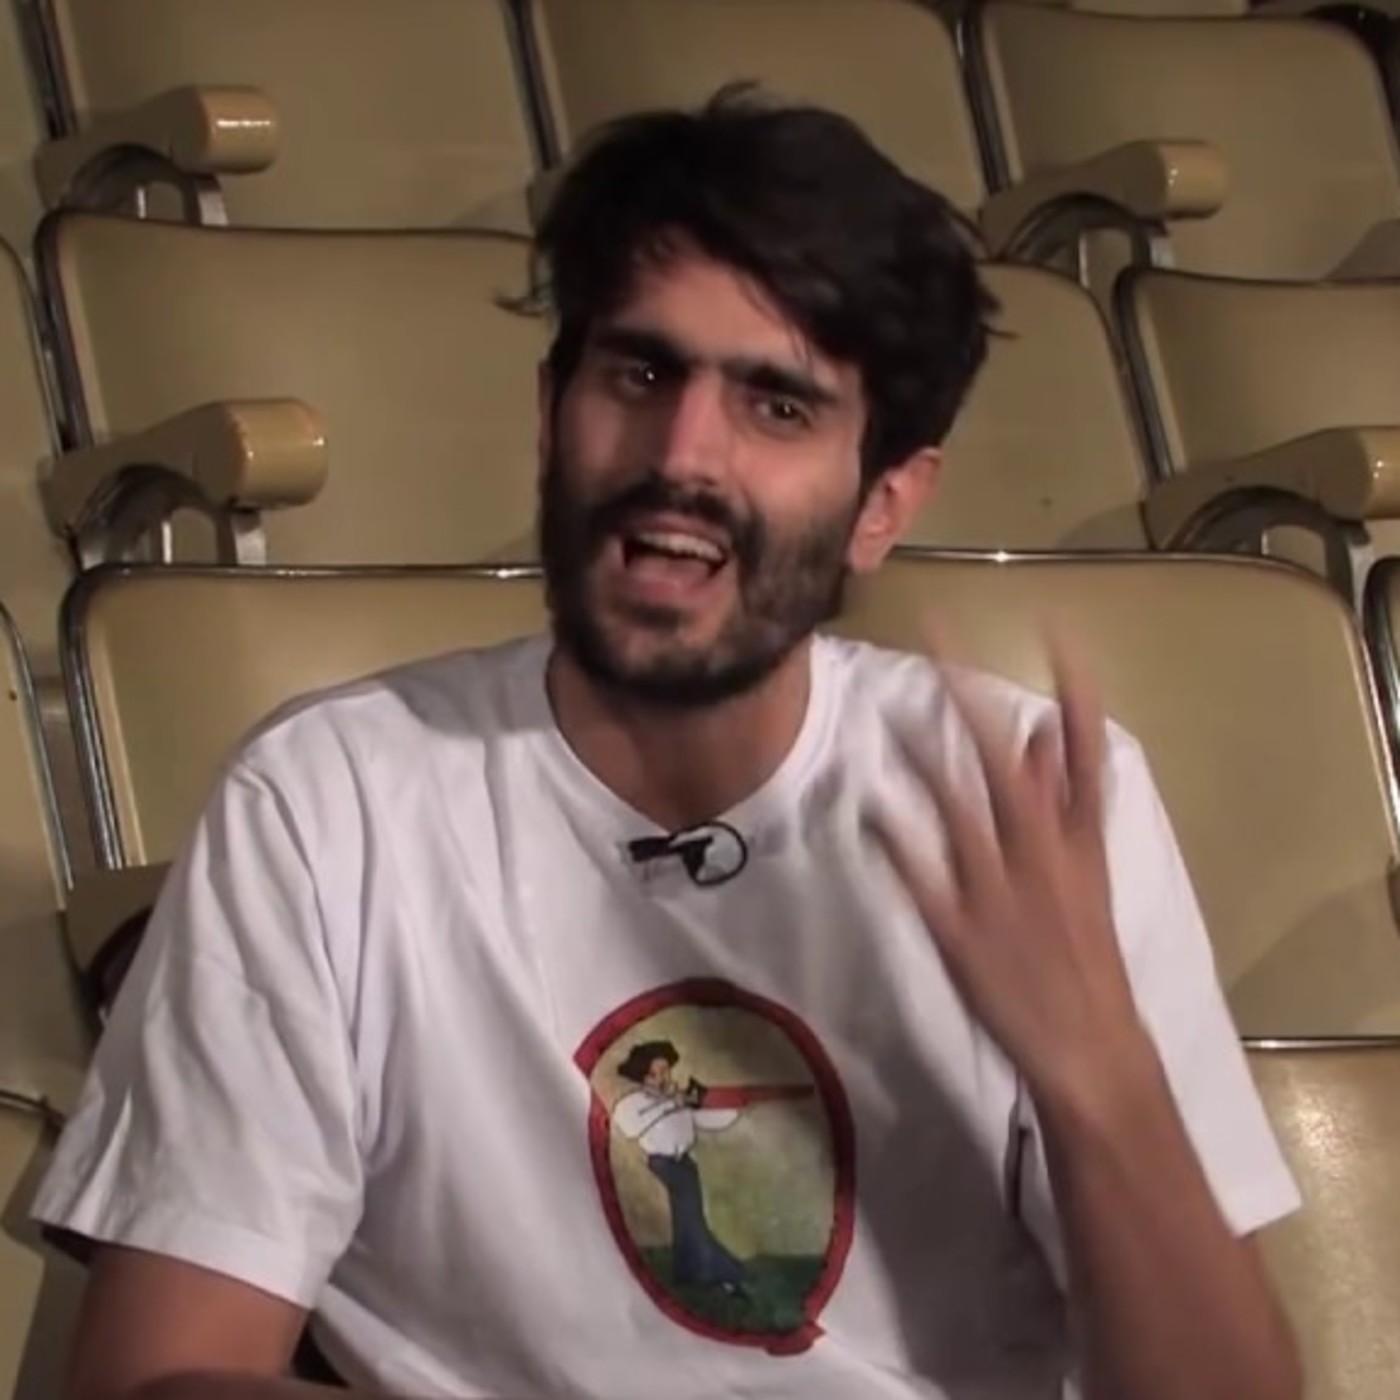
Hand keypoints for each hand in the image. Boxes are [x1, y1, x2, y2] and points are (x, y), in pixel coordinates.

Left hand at [867, 625, 1146, 1106]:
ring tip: (891, 704)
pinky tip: (871, 809)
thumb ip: (1064, 797)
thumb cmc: (1084, 956)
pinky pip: (922, 877)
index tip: (1053, 625)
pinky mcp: (958, 930)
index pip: (1084, 748)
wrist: (1089, 1048)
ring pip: (958, 806)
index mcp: (1080, 839)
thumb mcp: (1087, 869)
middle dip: (968, 694)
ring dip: (924, 751)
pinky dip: (898, 840)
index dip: (1073, 687)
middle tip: (937, 631)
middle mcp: (1040, 853)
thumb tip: (1045, 731)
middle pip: (1004, 760)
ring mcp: (996, 890)